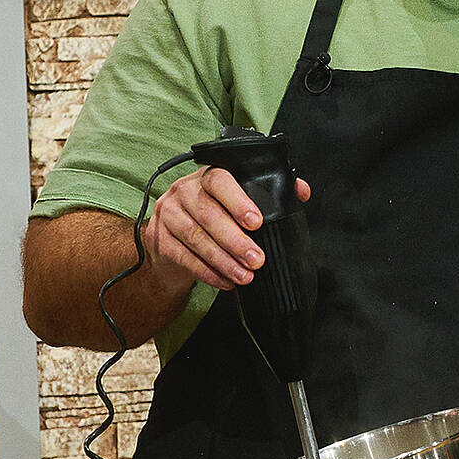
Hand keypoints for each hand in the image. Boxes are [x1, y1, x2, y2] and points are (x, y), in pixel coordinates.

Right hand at [141, 168, 311, 290]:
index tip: (257, 222)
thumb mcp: (236, 199)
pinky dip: (207, 272)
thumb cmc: (213, 215)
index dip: (238, 201)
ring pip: (195, 238)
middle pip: (208, 214)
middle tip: (257, 259)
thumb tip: (300, 191)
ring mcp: (167, 214)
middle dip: (235, 240)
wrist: (171, 236)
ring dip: (224, 260)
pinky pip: (183, 257)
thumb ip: (268, 192)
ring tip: (246, 276)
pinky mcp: (158, 239)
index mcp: (206, 177)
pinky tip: (225, 281)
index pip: (219, 181)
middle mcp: (183, 191)